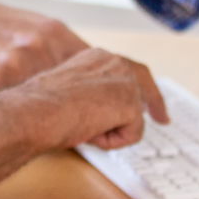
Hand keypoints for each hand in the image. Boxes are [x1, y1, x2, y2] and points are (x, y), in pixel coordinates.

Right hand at [13, 48, 167, 150]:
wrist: (34, 111)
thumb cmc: (40, 106)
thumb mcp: (69, 93)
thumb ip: (91, 95)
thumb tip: (101, 114)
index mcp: (96, 57)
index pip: (129, 69)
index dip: (144, 88)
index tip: (153, 103)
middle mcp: (114, 62)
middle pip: (146, 84)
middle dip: (155, 104)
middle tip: (164, 119)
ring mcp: (124, 81)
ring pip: (133, 116)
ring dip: (111, 130)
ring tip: (83, 127)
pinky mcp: (130, 103)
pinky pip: (131, 135)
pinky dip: (111, 142)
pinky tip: (89, 132)